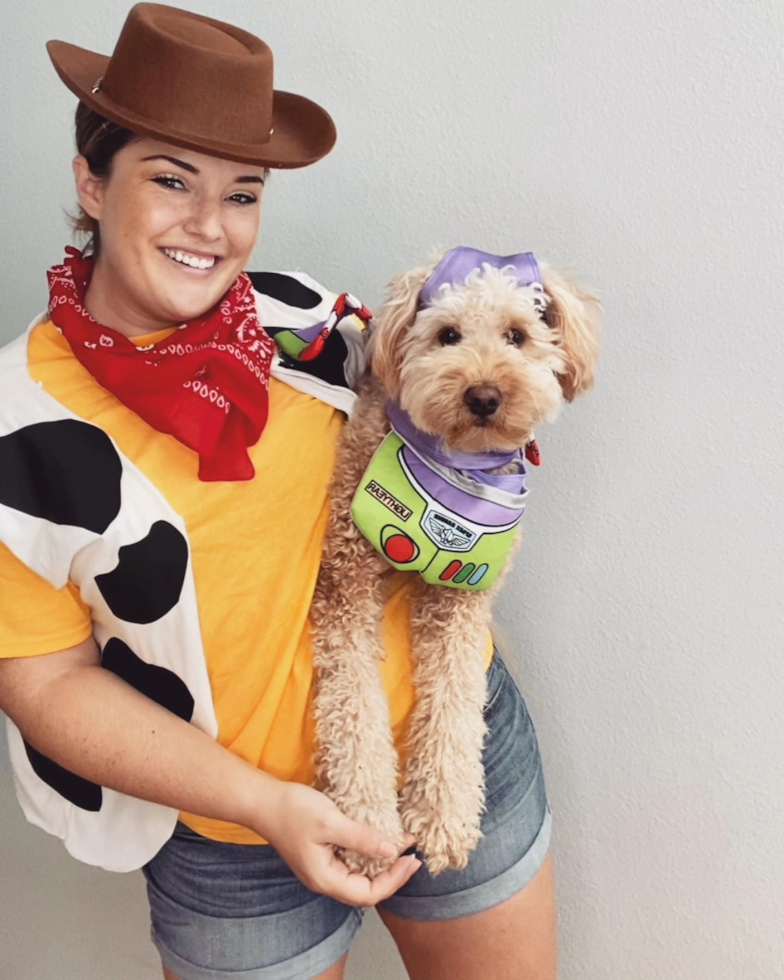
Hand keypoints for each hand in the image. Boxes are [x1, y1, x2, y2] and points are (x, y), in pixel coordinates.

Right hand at [258, 781, 419, 905]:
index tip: (412, 859)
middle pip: (366, 889)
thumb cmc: (292, 811)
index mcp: (325, 879)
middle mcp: (324, 879)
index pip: (368, 893)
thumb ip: (362, 838)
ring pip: (359, 875)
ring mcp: (322, 868)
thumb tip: (393, 850)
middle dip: (392, 874)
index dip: (394, 879)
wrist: (263, 801)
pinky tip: (379, 838)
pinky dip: (369, 853)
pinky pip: (351, 862)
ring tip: (401, 846)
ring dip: (382, 863)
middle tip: (412, 855)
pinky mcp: (322, 854)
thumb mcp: (332, 822)